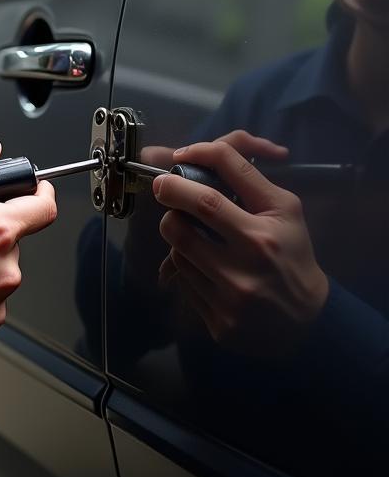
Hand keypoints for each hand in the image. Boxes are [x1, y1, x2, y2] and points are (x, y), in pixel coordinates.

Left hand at [154, 136, 327, 354]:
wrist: (308, 319)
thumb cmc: (292, 252)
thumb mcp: (284, 208)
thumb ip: (245, 176)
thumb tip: (197, 153)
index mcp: (262, 237)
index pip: (207, 199)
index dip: (180, 180)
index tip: (175, 164)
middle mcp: (244, 269)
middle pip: (178, 227)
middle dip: (168, 204)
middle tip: (168, 192)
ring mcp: (229, 300)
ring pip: (177, 253)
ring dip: (180, 237)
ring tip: (198, 234)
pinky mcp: (218, 324)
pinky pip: (184, 283)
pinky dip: (189, 268)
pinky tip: (208, 268)